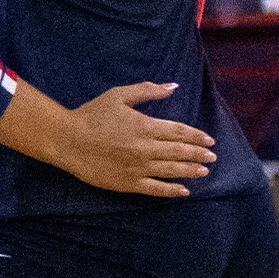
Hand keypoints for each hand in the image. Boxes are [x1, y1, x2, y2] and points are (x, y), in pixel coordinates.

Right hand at [55, 82, 216, 197]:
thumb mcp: (118, 96)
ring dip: (191, 170)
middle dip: (199, 154)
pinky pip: (156, 189)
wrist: (66, 140)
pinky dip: (172, 190)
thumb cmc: (91, 115)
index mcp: (144, 126)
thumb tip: (172, 87)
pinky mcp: (129, 183)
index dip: (196, 136)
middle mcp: (145, 148)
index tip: (209, 140)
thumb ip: (147, 91)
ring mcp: (138, 167)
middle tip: (212, 157)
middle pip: (179, 151)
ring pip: (172, 170)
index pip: (178, 131)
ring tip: (204, 171)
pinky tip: (184, 191)